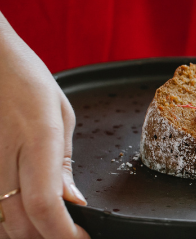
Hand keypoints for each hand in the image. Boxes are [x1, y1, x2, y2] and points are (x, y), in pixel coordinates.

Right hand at [0, 12, 88, 238]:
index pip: (46, 205)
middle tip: (70, 235)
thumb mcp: (60, 114)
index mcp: (37, 140)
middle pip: (20, 223)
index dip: (63, 233)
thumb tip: (73, 201)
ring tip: (49, 227)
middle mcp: (4, 156)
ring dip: (24, 233)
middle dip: (47, 238)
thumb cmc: (24, 79)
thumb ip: (63, 162)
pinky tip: (20, 216)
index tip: (81, 238)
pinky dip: (3, 220)